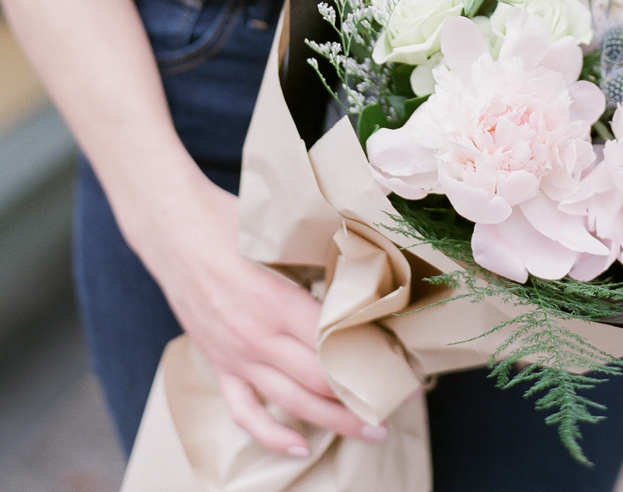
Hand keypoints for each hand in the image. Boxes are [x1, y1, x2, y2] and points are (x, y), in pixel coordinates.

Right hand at [136, 170, 389, 458]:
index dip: (371, 360)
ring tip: (369, 431)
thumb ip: (318, 260)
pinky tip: (299, 447)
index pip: (335, 346)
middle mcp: (259, 338)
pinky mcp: (220, 364)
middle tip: (396, 401)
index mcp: (279, 303)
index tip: (400, 364)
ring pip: (292, 403)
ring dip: (334, 422)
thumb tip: (361, 268)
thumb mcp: (280, 238)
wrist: (174, 229)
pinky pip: (245, 412)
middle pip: (320, 383)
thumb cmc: (229, 222)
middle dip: (362, 399)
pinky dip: (272, 435)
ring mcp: (237, 356)